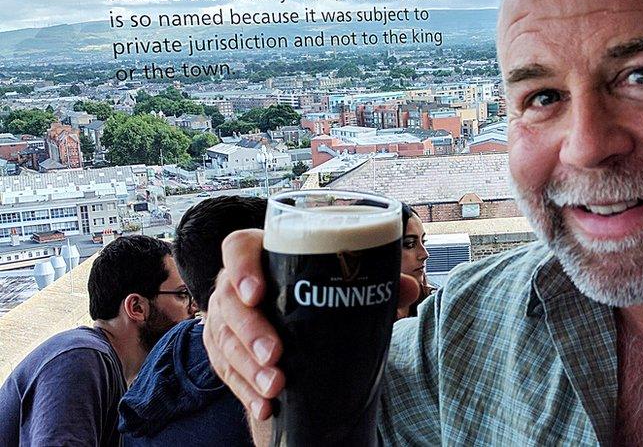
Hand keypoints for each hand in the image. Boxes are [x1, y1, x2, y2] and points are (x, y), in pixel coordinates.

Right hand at [203, 229, 420, 419]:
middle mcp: (236, 284)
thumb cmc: (318, 295)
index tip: (257, 293)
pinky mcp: (222, 350)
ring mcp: (226, 318)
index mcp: (263, 255)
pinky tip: (265, 406)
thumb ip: (374, 283)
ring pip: (224, 340)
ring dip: (248, 367)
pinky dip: (245, 391)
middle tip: (276, 354)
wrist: (300, 325)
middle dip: (251, 331)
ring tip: (276, 387)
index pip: (238, 248)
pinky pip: (226, 371)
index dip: (241, 267)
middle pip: (229, 301)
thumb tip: (407, 288)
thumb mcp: (340, 286)